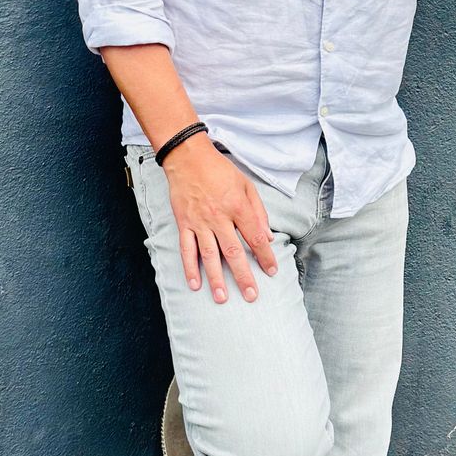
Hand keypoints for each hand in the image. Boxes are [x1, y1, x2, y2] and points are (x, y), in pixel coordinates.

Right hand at [162, 136, 277, 302]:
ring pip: (209, 255)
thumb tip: (268, 236)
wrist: (188, 157)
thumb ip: (258, 211)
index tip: (271, 270)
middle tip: (251, 295)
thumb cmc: (219, 170)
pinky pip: (187, 249)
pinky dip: (190, 267)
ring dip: (216, 278)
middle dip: (243, 275)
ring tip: (222, 298)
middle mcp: (218, 217)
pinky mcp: (184, 223)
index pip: (255, 236)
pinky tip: (195, 284)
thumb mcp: (246, 184)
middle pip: (233, 251)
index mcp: (237, 206)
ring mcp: (199, 222)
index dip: (265, 255)